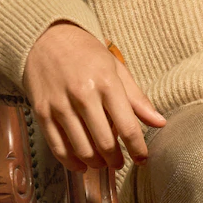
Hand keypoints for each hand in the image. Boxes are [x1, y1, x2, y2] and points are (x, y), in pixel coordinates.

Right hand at [21, 21, 165, 173]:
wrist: (46, 38)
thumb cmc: (86, 53)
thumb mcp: (116, 68)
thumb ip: (138, 98)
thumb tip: (160, 123)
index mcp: (107, 83)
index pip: (128, 127)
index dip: (138, 149)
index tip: (143, 159)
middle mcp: (83, 96)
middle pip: (104, 143)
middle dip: (115, 159)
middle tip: (120, 163)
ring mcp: (60, 106)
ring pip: (81, 149)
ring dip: (95, 163)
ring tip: (103, 164)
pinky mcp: (42, 113)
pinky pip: (58, 147)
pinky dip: (71, 162)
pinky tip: (81, 164)